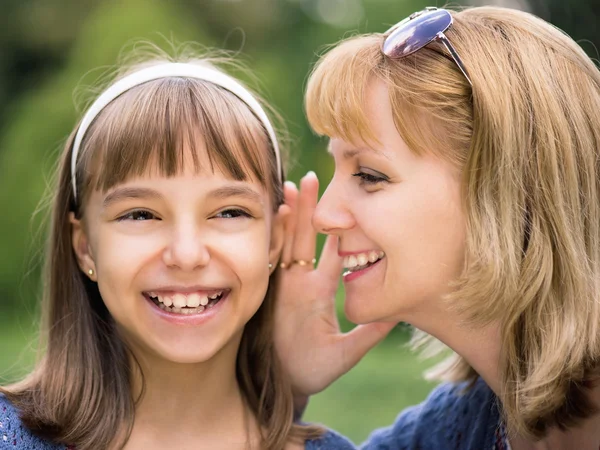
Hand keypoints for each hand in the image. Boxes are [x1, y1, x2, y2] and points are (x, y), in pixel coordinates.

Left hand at [274, 172, 396, 398]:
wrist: (273, 380)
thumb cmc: (309, 368)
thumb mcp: (342, 357)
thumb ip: (367, 334)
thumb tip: (396, 312)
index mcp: (317, 294)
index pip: (332, 253)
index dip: (339, 227)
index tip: (345, 201)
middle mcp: (297, 283)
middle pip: (305, 238)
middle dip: (308, 207)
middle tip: (308, 177)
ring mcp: (282, 283)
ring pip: (286, 241)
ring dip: (289, 213)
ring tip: (288, 186)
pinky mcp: (273, 286)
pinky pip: (272, 254)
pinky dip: (276, 232)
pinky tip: (276, 214)